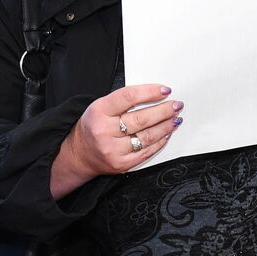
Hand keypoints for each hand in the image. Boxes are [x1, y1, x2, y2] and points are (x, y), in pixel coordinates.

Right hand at [49, 84, 181, 198]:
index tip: (165, 90)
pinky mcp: (121, 164)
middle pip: (141, 118)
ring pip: (147, 136)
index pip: (128, 97)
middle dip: (164, 111)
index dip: (149, 92)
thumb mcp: (100, 107)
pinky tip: (166, 133)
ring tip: (175, 118)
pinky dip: (160, 141)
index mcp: (98, 111)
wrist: (80, 154)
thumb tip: (154, 95)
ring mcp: (113, 150)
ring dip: (165, 126)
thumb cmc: (93, 126)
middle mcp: (104, 131)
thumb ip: (123, 101)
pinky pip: (146, 151)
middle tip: (177, 105)